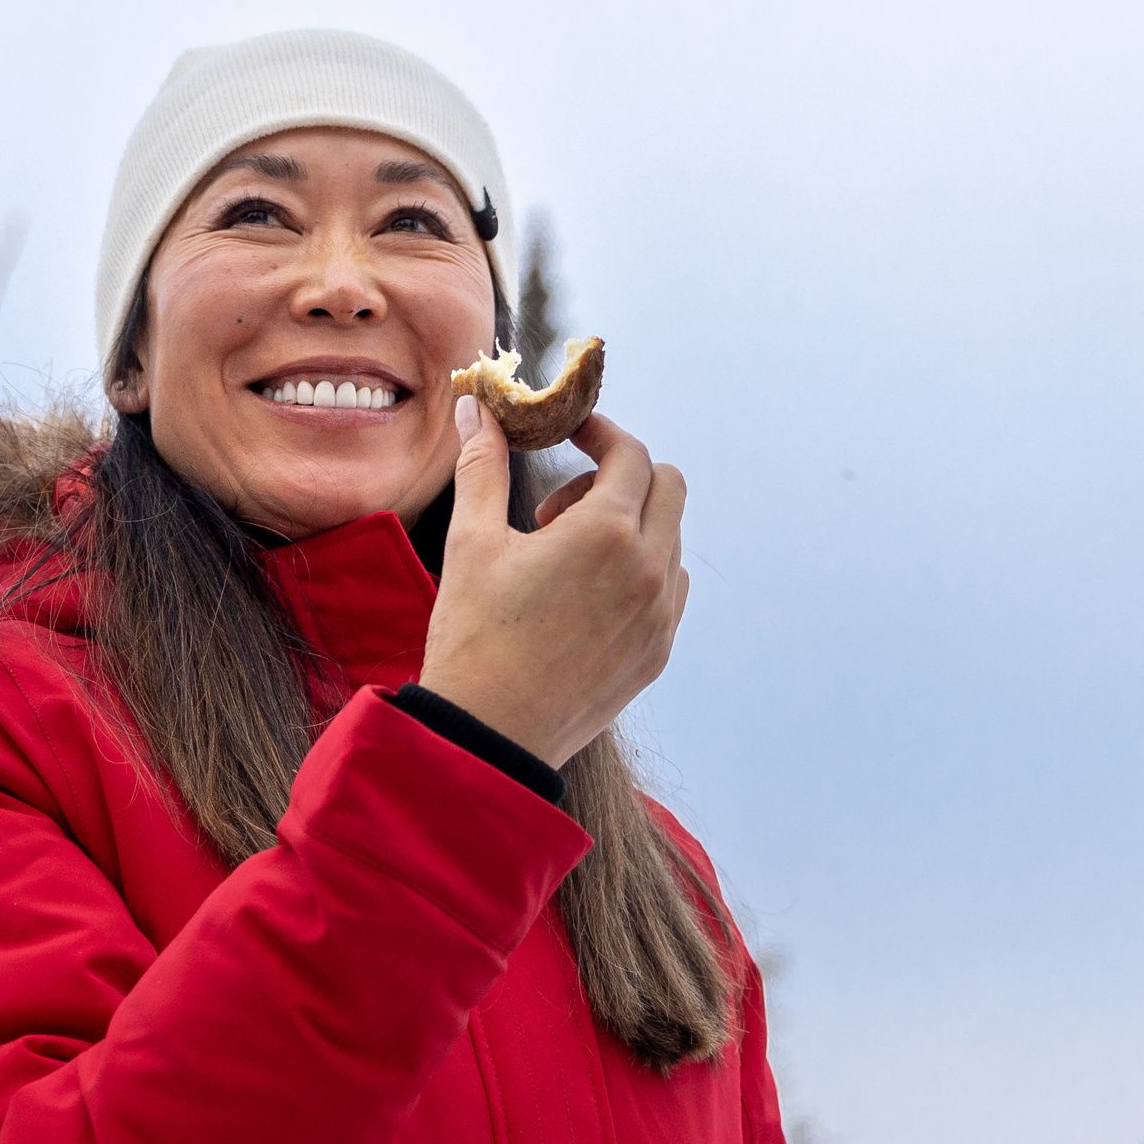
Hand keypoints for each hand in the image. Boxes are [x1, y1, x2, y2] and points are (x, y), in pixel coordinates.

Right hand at [418, 398, 688, 768]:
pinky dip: (639, 572)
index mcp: (607, 533)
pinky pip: (668, 589)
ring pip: (671, 539)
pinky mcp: (658, 652)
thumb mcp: (473, 542)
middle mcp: (650, 570)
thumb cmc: (474, 636)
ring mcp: (661, 616)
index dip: (600, 433)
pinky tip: (586, 595)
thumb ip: (483, 466)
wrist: (489, 735)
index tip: (570, 434)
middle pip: (668, 486)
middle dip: (621, 476)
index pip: (631, 454)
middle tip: (562, 506)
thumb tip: (478, 408)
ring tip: (565, 557)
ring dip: (631, 527)